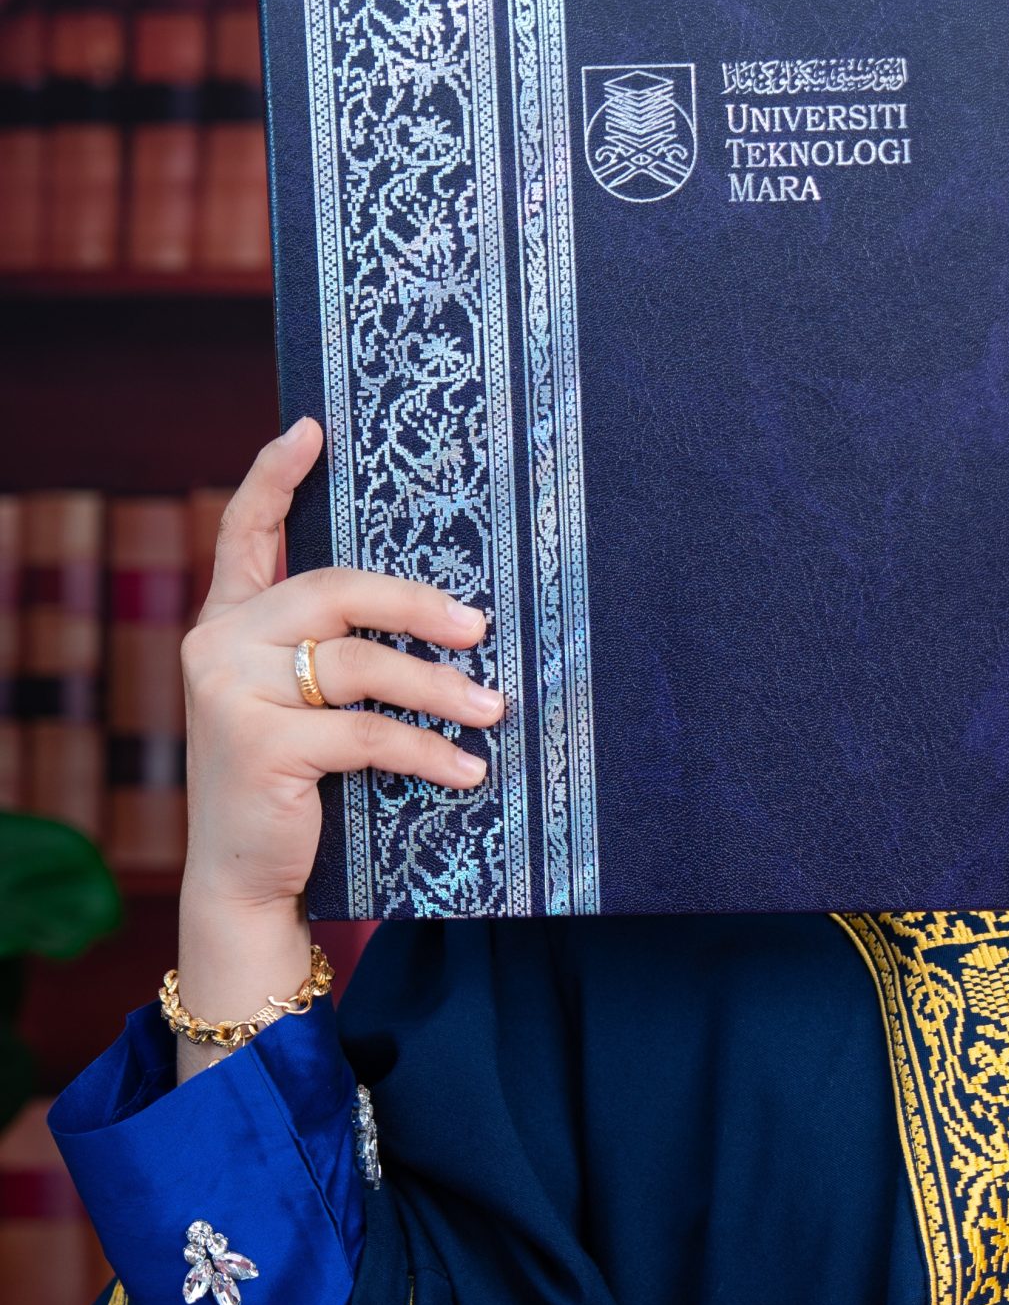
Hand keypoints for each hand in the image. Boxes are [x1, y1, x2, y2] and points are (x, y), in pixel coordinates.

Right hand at [173, 418, 503, 1076]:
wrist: (246, 877)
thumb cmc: (295, 783)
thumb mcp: (306, 708)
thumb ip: (336, 655)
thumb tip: (452, 616)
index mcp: (229, 622)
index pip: (244, 531)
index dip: (273, 477)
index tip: (311, 427)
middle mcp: (217, 644)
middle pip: (334, 591)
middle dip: (418, 606)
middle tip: (482, 627)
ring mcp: (230, 693)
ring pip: (361, 667)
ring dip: (440, 688)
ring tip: (495, 708)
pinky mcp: (259, 746)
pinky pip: (368, 734)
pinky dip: (428, 752)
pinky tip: (469, 769)